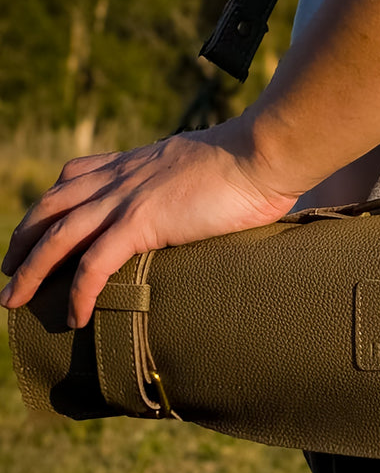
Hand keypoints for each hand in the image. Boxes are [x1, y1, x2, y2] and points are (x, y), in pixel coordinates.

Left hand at [0, 121, 298, 327]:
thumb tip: (219, 193)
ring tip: (12, 300)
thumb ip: (201, 180)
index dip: (53, 200)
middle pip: (51, 206)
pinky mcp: (140, 224)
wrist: (262, 154)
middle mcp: (122, 177)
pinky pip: (93, 265)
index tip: (43, 221)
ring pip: (58, 237)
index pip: (77, 175)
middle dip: (24, 238)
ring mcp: (126, 199)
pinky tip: (72, 317)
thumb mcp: (215, 165)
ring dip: (29, 271)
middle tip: (9, 269)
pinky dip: (77, 293)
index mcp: (139, 161)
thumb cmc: (257, 160)